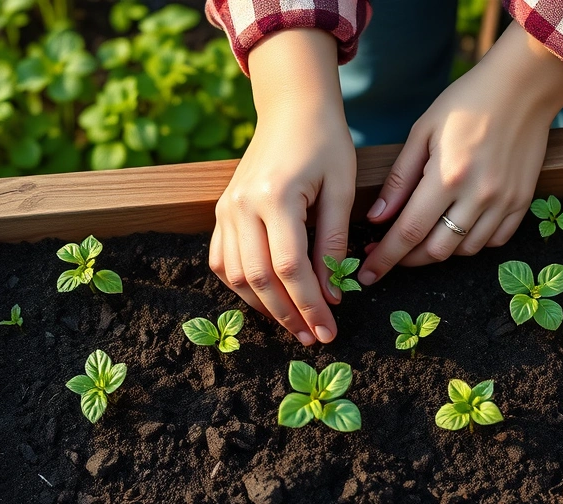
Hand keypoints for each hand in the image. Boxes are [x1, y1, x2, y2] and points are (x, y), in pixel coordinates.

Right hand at [209, 30, 354, 345]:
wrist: (292, 108)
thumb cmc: (325, 142)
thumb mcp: (341, 188)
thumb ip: (334, 241)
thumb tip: (333, 294)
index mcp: (275, 196)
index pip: (290, 267)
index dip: (310, 304)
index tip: (329, 329)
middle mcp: (241, 205)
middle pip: (259, 278)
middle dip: (288, 315)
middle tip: (314, 337)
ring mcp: (225, 209)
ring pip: (235, 275)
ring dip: (263, 306)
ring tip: (294, 323)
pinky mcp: (221, 211)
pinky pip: (222, 260)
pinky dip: (242, 286)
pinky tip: (268, 298)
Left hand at [357, 22, 562, 284]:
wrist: (525, 85)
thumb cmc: (468, 101)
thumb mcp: (423, 131)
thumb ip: (399, 179)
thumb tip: (378, 219)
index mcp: (448, 176)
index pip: (409, 233)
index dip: (384, 258)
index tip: (367, 274)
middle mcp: (478, 196)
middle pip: (437, 251)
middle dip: (407, 260)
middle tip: (389, 254)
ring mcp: (504, 202)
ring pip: (465, 250)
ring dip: (438, 251)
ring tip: (421, 237)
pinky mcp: (523, 201)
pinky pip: (494, 241)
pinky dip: (471, 243)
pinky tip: (456, 228)